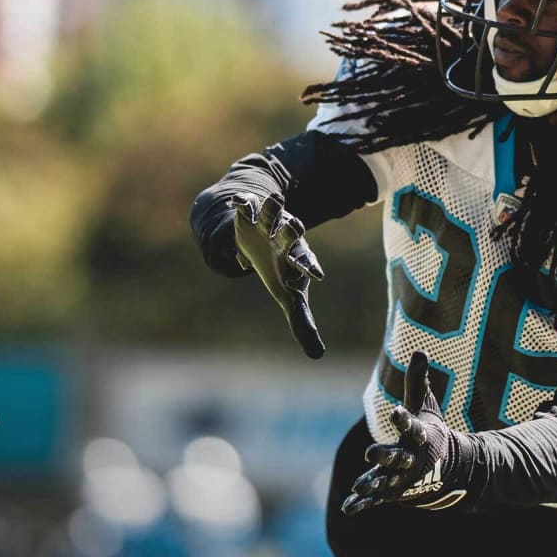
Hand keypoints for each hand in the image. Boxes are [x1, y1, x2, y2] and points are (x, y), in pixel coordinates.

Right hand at [230, 193, 326, 358]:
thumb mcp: (289, 295)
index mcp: (295, 257)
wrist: (260, 237)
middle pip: (291, 232)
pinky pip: (247, 205)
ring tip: (273, 201)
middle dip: (292, 229)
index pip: (305, 262)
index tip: (316, 274)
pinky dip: (243, 203)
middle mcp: (284, 236)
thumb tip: (317, 356)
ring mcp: (267, 222)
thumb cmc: (278, 270)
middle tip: (295, 226)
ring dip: (272, 208)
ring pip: (272, 212)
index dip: (309, 267)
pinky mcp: (248, 213)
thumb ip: (302, 322)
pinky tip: (238, 201)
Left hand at [341, 351, 473, 514]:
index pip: (412, 426)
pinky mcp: (393, 492)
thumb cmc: (430, 432)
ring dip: (372, 483)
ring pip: (386, 481)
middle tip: (369, 452)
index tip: (395, 412)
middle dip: (385, 457)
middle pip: (398, 458)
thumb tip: (419, 350)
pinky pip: (377, 499)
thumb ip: (417, 382)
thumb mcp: (425, 406)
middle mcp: (412, 459)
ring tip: (358, 486)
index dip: (404, 419)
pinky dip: (363, 503)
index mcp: (420, 436)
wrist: (448, 471)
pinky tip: (348, 507)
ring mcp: (402, 479)